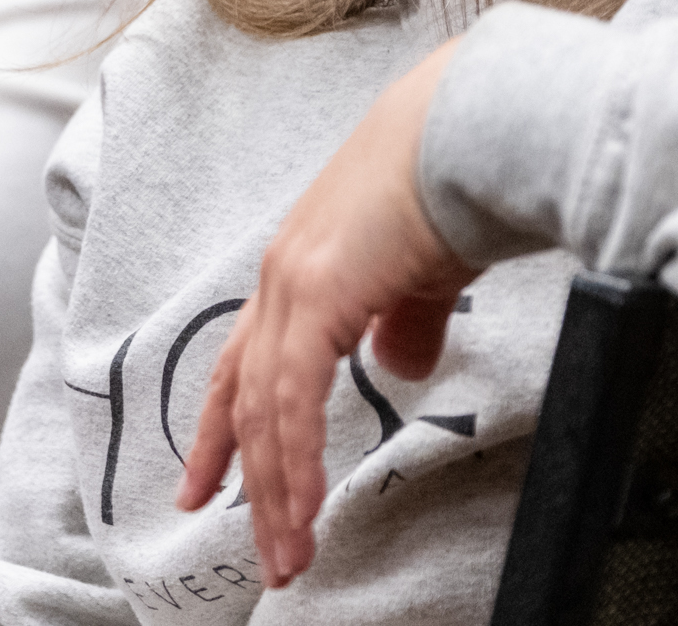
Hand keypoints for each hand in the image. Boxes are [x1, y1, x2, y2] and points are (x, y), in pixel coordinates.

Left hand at [178, 39, 477, 587]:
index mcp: (304, 265)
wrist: (470, 126)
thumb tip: (398, 364)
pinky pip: (293, 401)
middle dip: (247, 480)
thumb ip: (406, 319)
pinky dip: (297, 462)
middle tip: (260, 547)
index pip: (248, 361)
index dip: (226, 427)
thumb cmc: (456, 179)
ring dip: (276, 491)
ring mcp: (294, 284)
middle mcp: (284, 274)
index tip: (208, 481)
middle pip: (244, 396)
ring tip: (289, 552)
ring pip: (265, 412)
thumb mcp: (423, 269)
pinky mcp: (317, 297)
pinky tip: (305, 505)